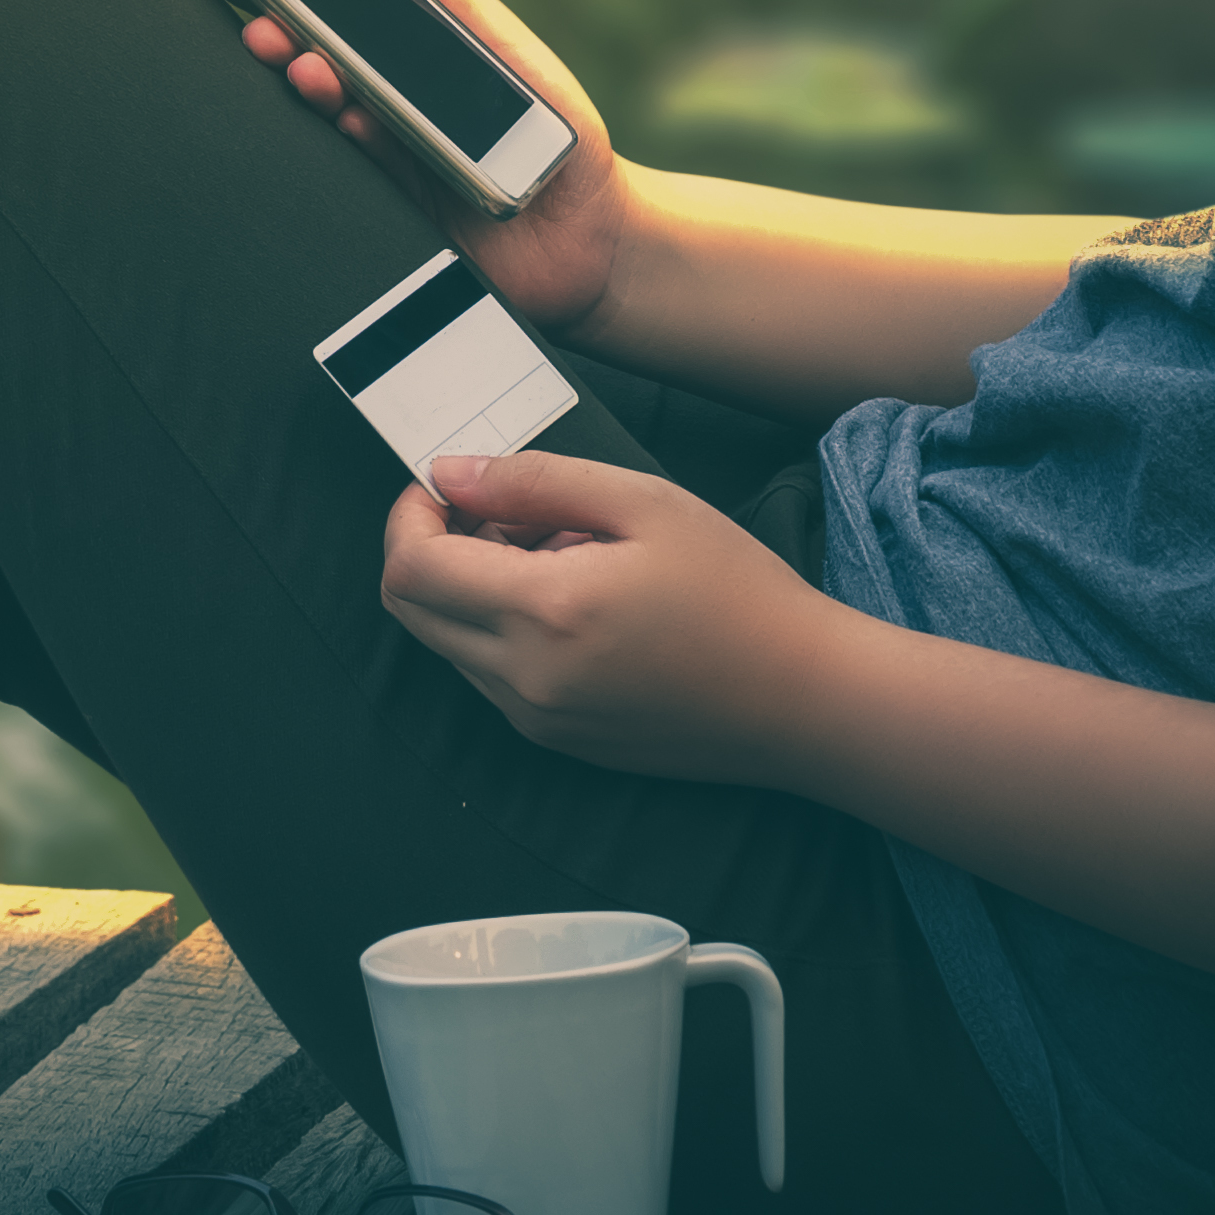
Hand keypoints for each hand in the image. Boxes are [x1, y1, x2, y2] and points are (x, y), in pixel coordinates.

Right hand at [240, 0, 628, 335]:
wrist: (595, 235)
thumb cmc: (554, 124)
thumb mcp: (495, 34)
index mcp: (397, 58)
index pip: (327, 16)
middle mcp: (377, 107)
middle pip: (313, 67)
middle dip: (282, 44)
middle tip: (263, 28)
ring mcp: (379, 161)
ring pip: (325, 122)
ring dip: (312, 93)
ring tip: (307, 70)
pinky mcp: (387, 213)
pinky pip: (355, 179)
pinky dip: (349, 151)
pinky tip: (352, 126)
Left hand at [377, 455, 840, 785]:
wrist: (806, 699)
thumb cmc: (739, 592)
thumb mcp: (644, 504)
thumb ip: (533, 483)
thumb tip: (447, 474)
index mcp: (544, 611)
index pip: (409, 567)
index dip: (408, 515)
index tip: (442, 486)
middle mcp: (524, 677)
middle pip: (409, 609)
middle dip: (427, 549)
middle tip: (496, 515)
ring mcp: (536, 718)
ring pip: (445, 642)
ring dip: (467, 591)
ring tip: (554, 556)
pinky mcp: (554, 740)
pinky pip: (486, 677)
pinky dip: (498, 631)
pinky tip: (570, 605)